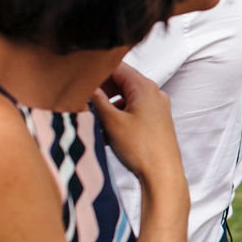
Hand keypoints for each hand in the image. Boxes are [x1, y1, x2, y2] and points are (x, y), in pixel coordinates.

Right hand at [92, 63, 185, 205]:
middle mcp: (154, 94)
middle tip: (82, 100)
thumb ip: (97, 100)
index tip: (79, 79)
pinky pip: (132, 112)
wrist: (163, 174)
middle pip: (121, 82)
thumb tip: (86, 87)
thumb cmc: (141, 148)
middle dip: (101, 91)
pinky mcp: (156, 122)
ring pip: (125, 99)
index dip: (96, 72)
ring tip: (93, 120)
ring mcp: (157, 108)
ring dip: (108, 107)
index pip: (117, 67)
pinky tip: (105, 133)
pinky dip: (118, 118)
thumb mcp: (111, 121)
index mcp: (145, 87)